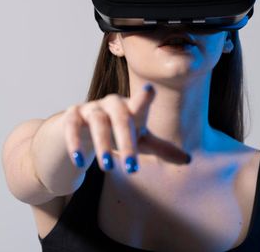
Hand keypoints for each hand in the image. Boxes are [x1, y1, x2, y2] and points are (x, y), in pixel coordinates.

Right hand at [61, 83, 189, 173]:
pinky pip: (71, 127)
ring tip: (108, 169)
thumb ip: (159, 148)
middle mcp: (111, 104)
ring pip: (97, 122)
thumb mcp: (137, 140)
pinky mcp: (71, 117)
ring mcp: (90, 109)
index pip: (139, 102)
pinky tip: (78, 162)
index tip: (149, 90)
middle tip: (132, 169)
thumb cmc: (115, 132)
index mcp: (130, 107)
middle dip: (126, 143)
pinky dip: (74, 144)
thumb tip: (188, 160)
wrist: (80, 128)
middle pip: (120, 118)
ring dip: (102, 145)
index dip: (143, 97)